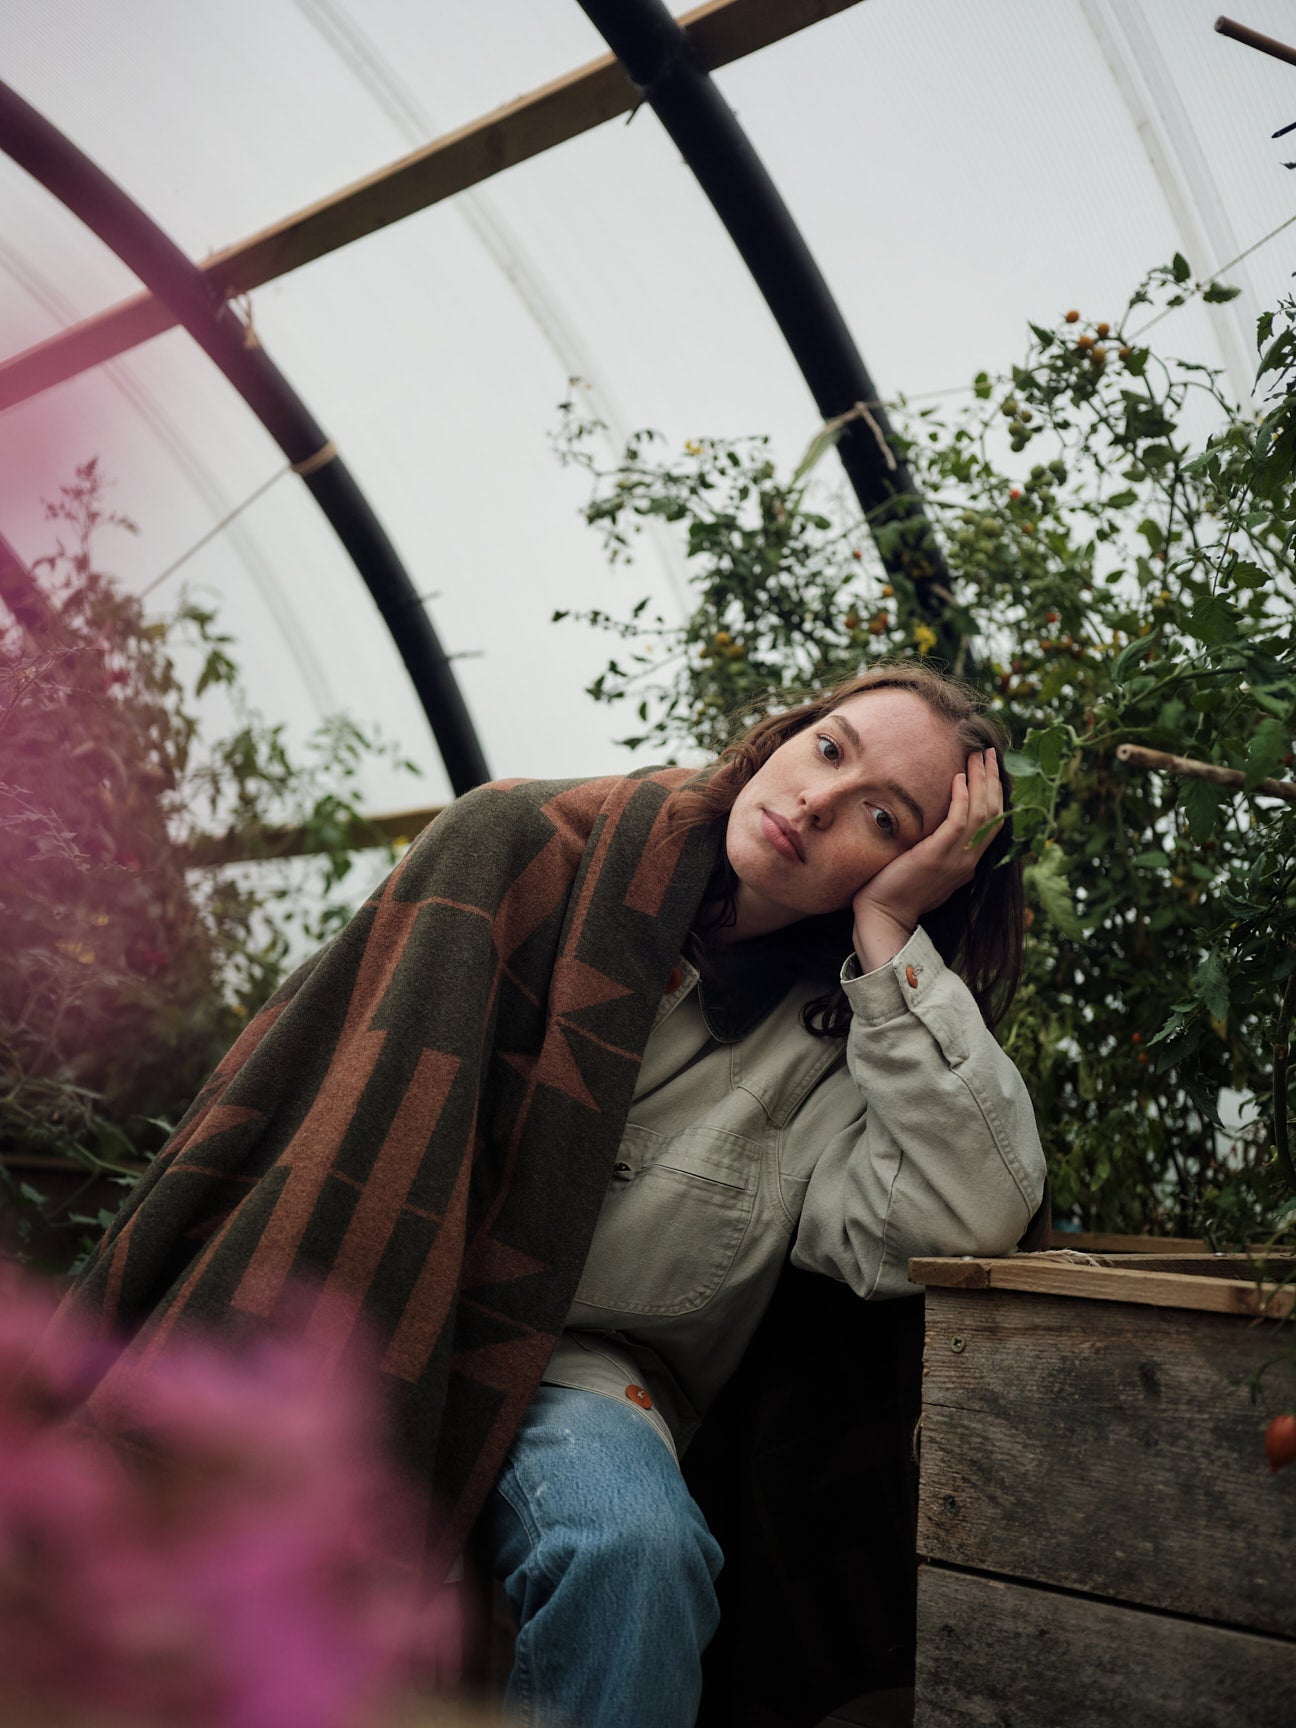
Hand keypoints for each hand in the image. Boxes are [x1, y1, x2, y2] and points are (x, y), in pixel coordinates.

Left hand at [851, 751, 1003, 971]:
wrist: (884, 917)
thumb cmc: (896, 892)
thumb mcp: (926, 868)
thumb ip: (937, 850)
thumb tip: (935, 830)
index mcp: (967, 863)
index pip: (992, 823)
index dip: (994, 793)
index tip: (990, 769)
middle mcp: (967, 860)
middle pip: (993, 813)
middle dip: (993, 780)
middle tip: (990, 753)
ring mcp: (955, 858)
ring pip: (981, 813)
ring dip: (981, 780)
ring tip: (978, 756)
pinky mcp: (936, 855)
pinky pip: (957, 821)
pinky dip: (961, 798)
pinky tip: (958, 778)